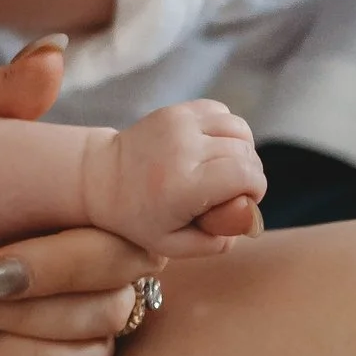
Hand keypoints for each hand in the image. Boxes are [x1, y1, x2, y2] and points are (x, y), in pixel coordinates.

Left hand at [0, 40, 166, 355]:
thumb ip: (6, 96)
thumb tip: (53, 54)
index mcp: (95, 187)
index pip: (151, 207)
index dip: (131, 218)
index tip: (77, 221)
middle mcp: (106, 243)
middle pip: (124, 269)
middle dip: (48, 270)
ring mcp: (90, 301)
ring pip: (103, 320)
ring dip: (23, 313)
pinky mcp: (66, 351)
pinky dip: (24, 352)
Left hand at [82, 102, 265, 256]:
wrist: (100, 177)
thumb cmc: (136, 218)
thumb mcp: (172, 245)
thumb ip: (216, 243)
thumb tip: (249, 222)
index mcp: (184, 186)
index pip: (246, 176)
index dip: (256, 190)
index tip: (243, 201)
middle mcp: (184, 149)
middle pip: (246, 153)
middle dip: (251, 174)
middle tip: (233, 190)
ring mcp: (180, 123)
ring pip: (239, 128)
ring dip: (242, 150)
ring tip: (226, 168)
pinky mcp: (176, 110)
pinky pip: (222, 112)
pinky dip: (226, 130)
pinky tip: (213, 148)